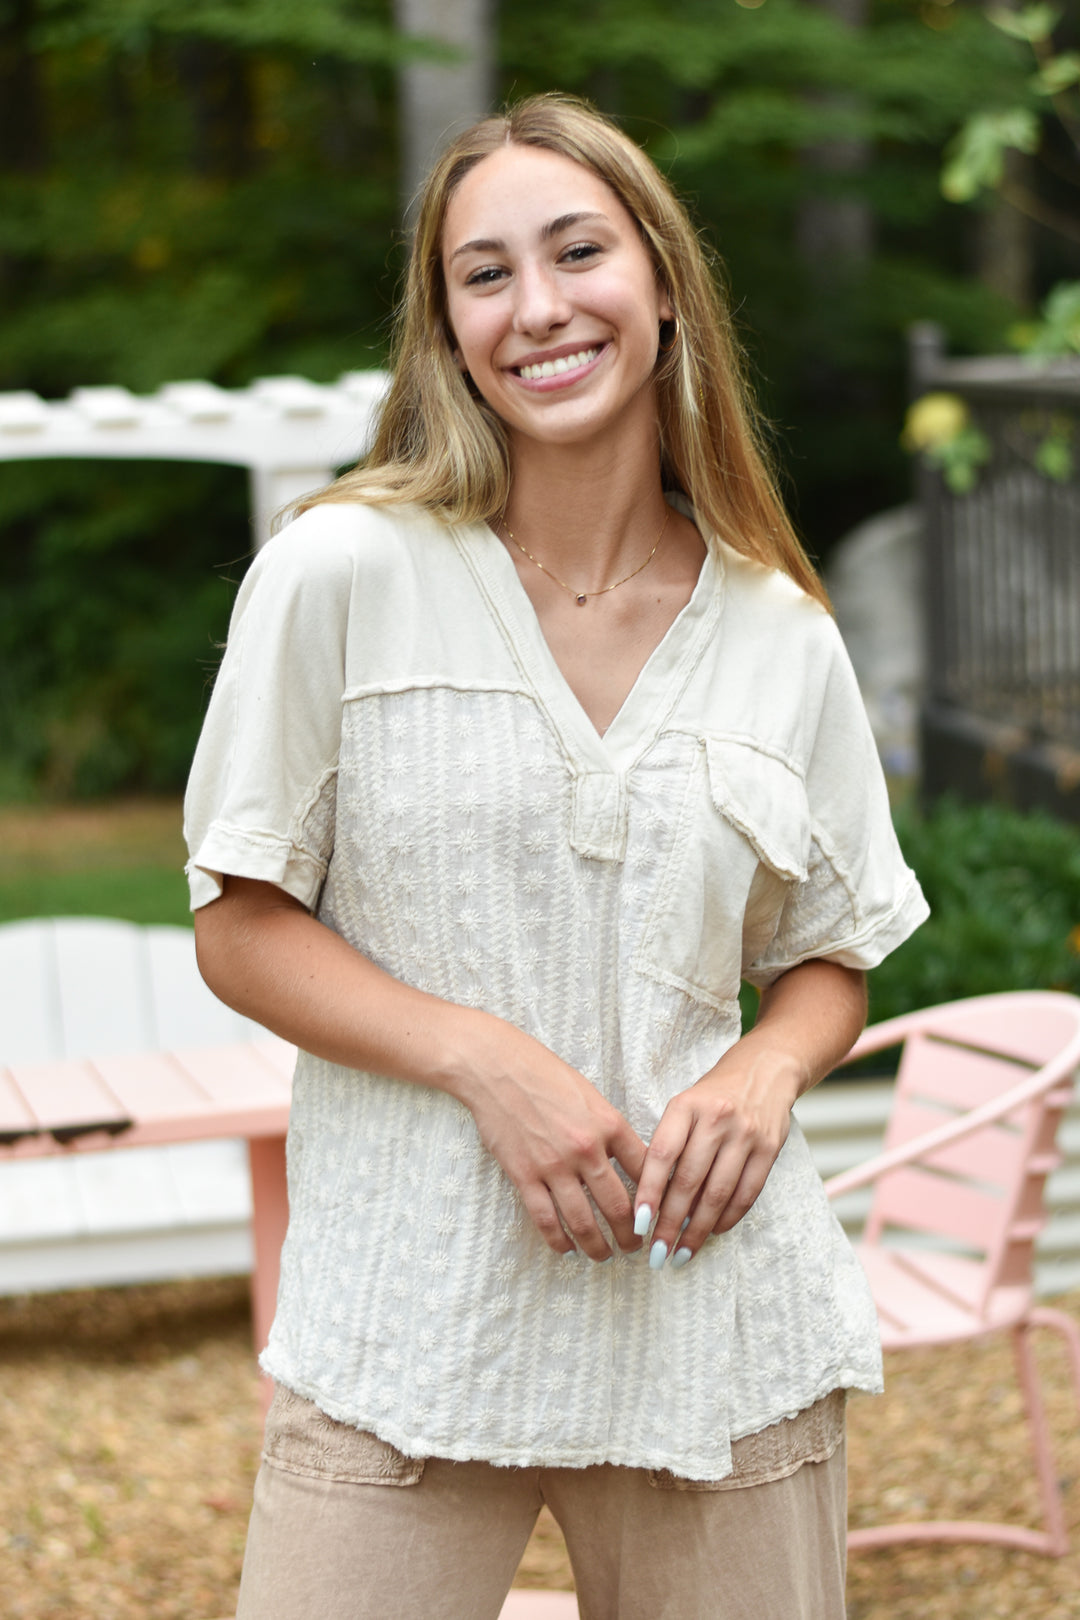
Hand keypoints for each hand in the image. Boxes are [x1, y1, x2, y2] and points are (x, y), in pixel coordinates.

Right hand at [455, 1024, 647, 1262]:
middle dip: (630, 1235)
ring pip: (583, 1221)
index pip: (646, 1171)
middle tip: (634, 1247)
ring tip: (604, 1256)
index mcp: (609, 1124)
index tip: (657, 1215)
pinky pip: (546, 1220)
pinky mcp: (524, 1176)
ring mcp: (554, 1165)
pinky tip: (566, 1250)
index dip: (656, 1198)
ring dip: (597, 1246)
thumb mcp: (590, 1094)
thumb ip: (610, 1128)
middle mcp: (586, 1149)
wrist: (496, 1067)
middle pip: (618, 1206)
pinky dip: (559, 1241)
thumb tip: (629, 1162)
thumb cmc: (544, 1074)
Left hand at [633, 1044, 798, 1268]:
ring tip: (682, 1253)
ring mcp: (746, 1134)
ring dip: (698, 1229)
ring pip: (718, 1193)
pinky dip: (727, 1219)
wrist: (764, 1071)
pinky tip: (712, 1233)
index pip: (662, 1155)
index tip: (637, 1223)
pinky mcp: (769, 1148)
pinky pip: (746, 1193)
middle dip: (671, 1222)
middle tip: (657, 1252)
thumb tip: (650, 1199)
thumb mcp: (684, 1106)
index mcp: (686, 1105)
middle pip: (689, 1180)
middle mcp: (716, 1118)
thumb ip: (668, 1143)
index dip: (648, 1192)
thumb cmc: (712, 1096)